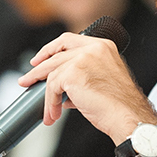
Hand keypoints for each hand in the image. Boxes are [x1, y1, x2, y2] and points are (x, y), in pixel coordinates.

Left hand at [18, 32, 156, 144]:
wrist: (128, 116)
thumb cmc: (120, 105)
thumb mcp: (103, 81)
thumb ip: (83, 76)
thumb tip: (63, 88)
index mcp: (103, 46)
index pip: (70, 39)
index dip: (52, 49)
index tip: (41, 59)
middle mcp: (94, 48)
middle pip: (57, 52)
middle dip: (39, 66)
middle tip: (29, 78)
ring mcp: (83, 59)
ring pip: (52, 72)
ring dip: (46, 94)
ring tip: (48, 110)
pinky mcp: (73, 73)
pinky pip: (52, 87)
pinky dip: (50, 103)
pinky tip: (54, 114)